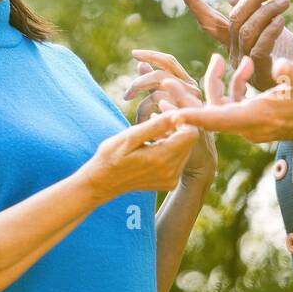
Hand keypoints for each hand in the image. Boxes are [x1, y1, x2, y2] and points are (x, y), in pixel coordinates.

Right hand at [124, 48, 216, 190]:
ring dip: (175, 136)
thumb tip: (177, 113)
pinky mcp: (170, 182)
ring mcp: (171, 179)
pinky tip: (155, 142)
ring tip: (154, 129)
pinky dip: (171, 147)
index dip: (182, 117)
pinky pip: (179, 159)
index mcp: (161, 159)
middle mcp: (171, 172)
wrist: (102, 182)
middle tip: (159, 113)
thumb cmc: (111, 156)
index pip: (190, 133)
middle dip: (179, 125)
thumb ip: (155, 126)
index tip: (166, 109)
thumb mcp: (129, 137)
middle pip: (190, 140)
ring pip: (186, 148)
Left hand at [168, 54, 292, 144]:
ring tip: (218, 59)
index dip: (193, 117)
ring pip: (220, 109)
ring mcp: (254, 126)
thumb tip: (278, 65)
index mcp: (257, 117)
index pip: (217, 119)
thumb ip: (290, 71)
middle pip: (209, 115)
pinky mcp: (258, 120)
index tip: (169, 115)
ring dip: (214, 86)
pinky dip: (231, 88)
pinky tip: (243, 66)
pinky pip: (233, 107)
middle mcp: (251, 126)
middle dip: (187, 99)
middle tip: (165, 82)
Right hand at [177, 0, 292, 90]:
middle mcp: (233, 53)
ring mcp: (245, 65)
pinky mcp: (261, 73)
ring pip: (247, 31)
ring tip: (285, 1)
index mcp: (230, 42)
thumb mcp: (266, 26)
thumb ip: (249, 10)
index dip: (194, 4)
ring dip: (267, 11)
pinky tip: (282, 21)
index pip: (209, 21)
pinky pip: (260, 48)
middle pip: (235, 19)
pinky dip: (270, 31)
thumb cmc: (284, 53)